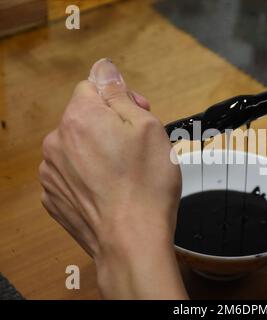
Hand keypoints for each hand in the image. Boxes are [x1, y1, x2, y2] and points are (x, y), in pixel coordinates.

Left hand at [39, 58, 186, 298]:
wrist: (132, 240)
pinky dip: (88, 176)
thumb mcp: (148, 127)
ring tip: (124, 173)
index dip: (121, 98)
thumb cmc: (146, 185)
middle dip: (110, 125)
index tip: (139, 116)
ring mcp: (51, 172)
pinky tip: (110, 190)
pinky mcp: (53, 197)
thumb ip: (120, 94)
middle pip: (85, 117)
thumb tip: (104, 69)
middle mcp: (56, 141)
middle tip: (137, 148)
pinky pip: (72, 173)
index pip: (94, 87)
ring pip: (78, 146)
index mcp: (79, 117)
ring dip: (98, 151)